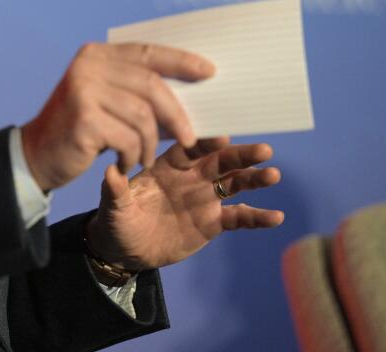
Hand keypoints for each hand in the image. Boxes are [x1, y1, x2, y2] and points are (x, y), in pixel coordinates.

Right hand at [21, 43, 209, 191]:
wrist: (36, 155)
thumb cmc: (81, 130)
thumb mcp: (108, 102)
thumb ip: (137, 92)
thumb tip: (193, 95)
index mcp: (95, 55)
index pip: (147, 52)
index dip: (181, 61)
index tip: (209, 72)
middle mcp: (87, 66)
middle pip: (151, 85)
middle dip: (176, 113)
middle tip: (190, 137)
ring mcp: (82, 90)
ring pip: (143, 116)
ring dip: (151, 144)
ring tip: (144, 158)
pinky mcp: (83, 119)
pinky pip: (128, 138)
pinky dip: (133, 156)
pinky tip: (123, 164)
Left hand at [85, 138, 283, 270]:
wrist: (126, 250)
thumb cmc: (116, 220)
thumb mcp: (113, 206)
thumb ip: (116, 189)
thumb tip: (109, 172)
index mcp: (168, 165)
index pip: (190, 147)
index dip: (206, 141)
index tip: (223, 136)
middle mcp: (191, 177)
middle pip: (220, 161)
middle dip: (241, 155)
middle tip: (264, 150)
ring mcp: (205, 198)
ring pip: (235, 184)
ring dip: (254, 179)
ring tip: (273, 175)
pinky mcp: (213, 222)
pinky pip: (239, 217)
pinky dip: (258, 217)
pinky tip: (276, 217)